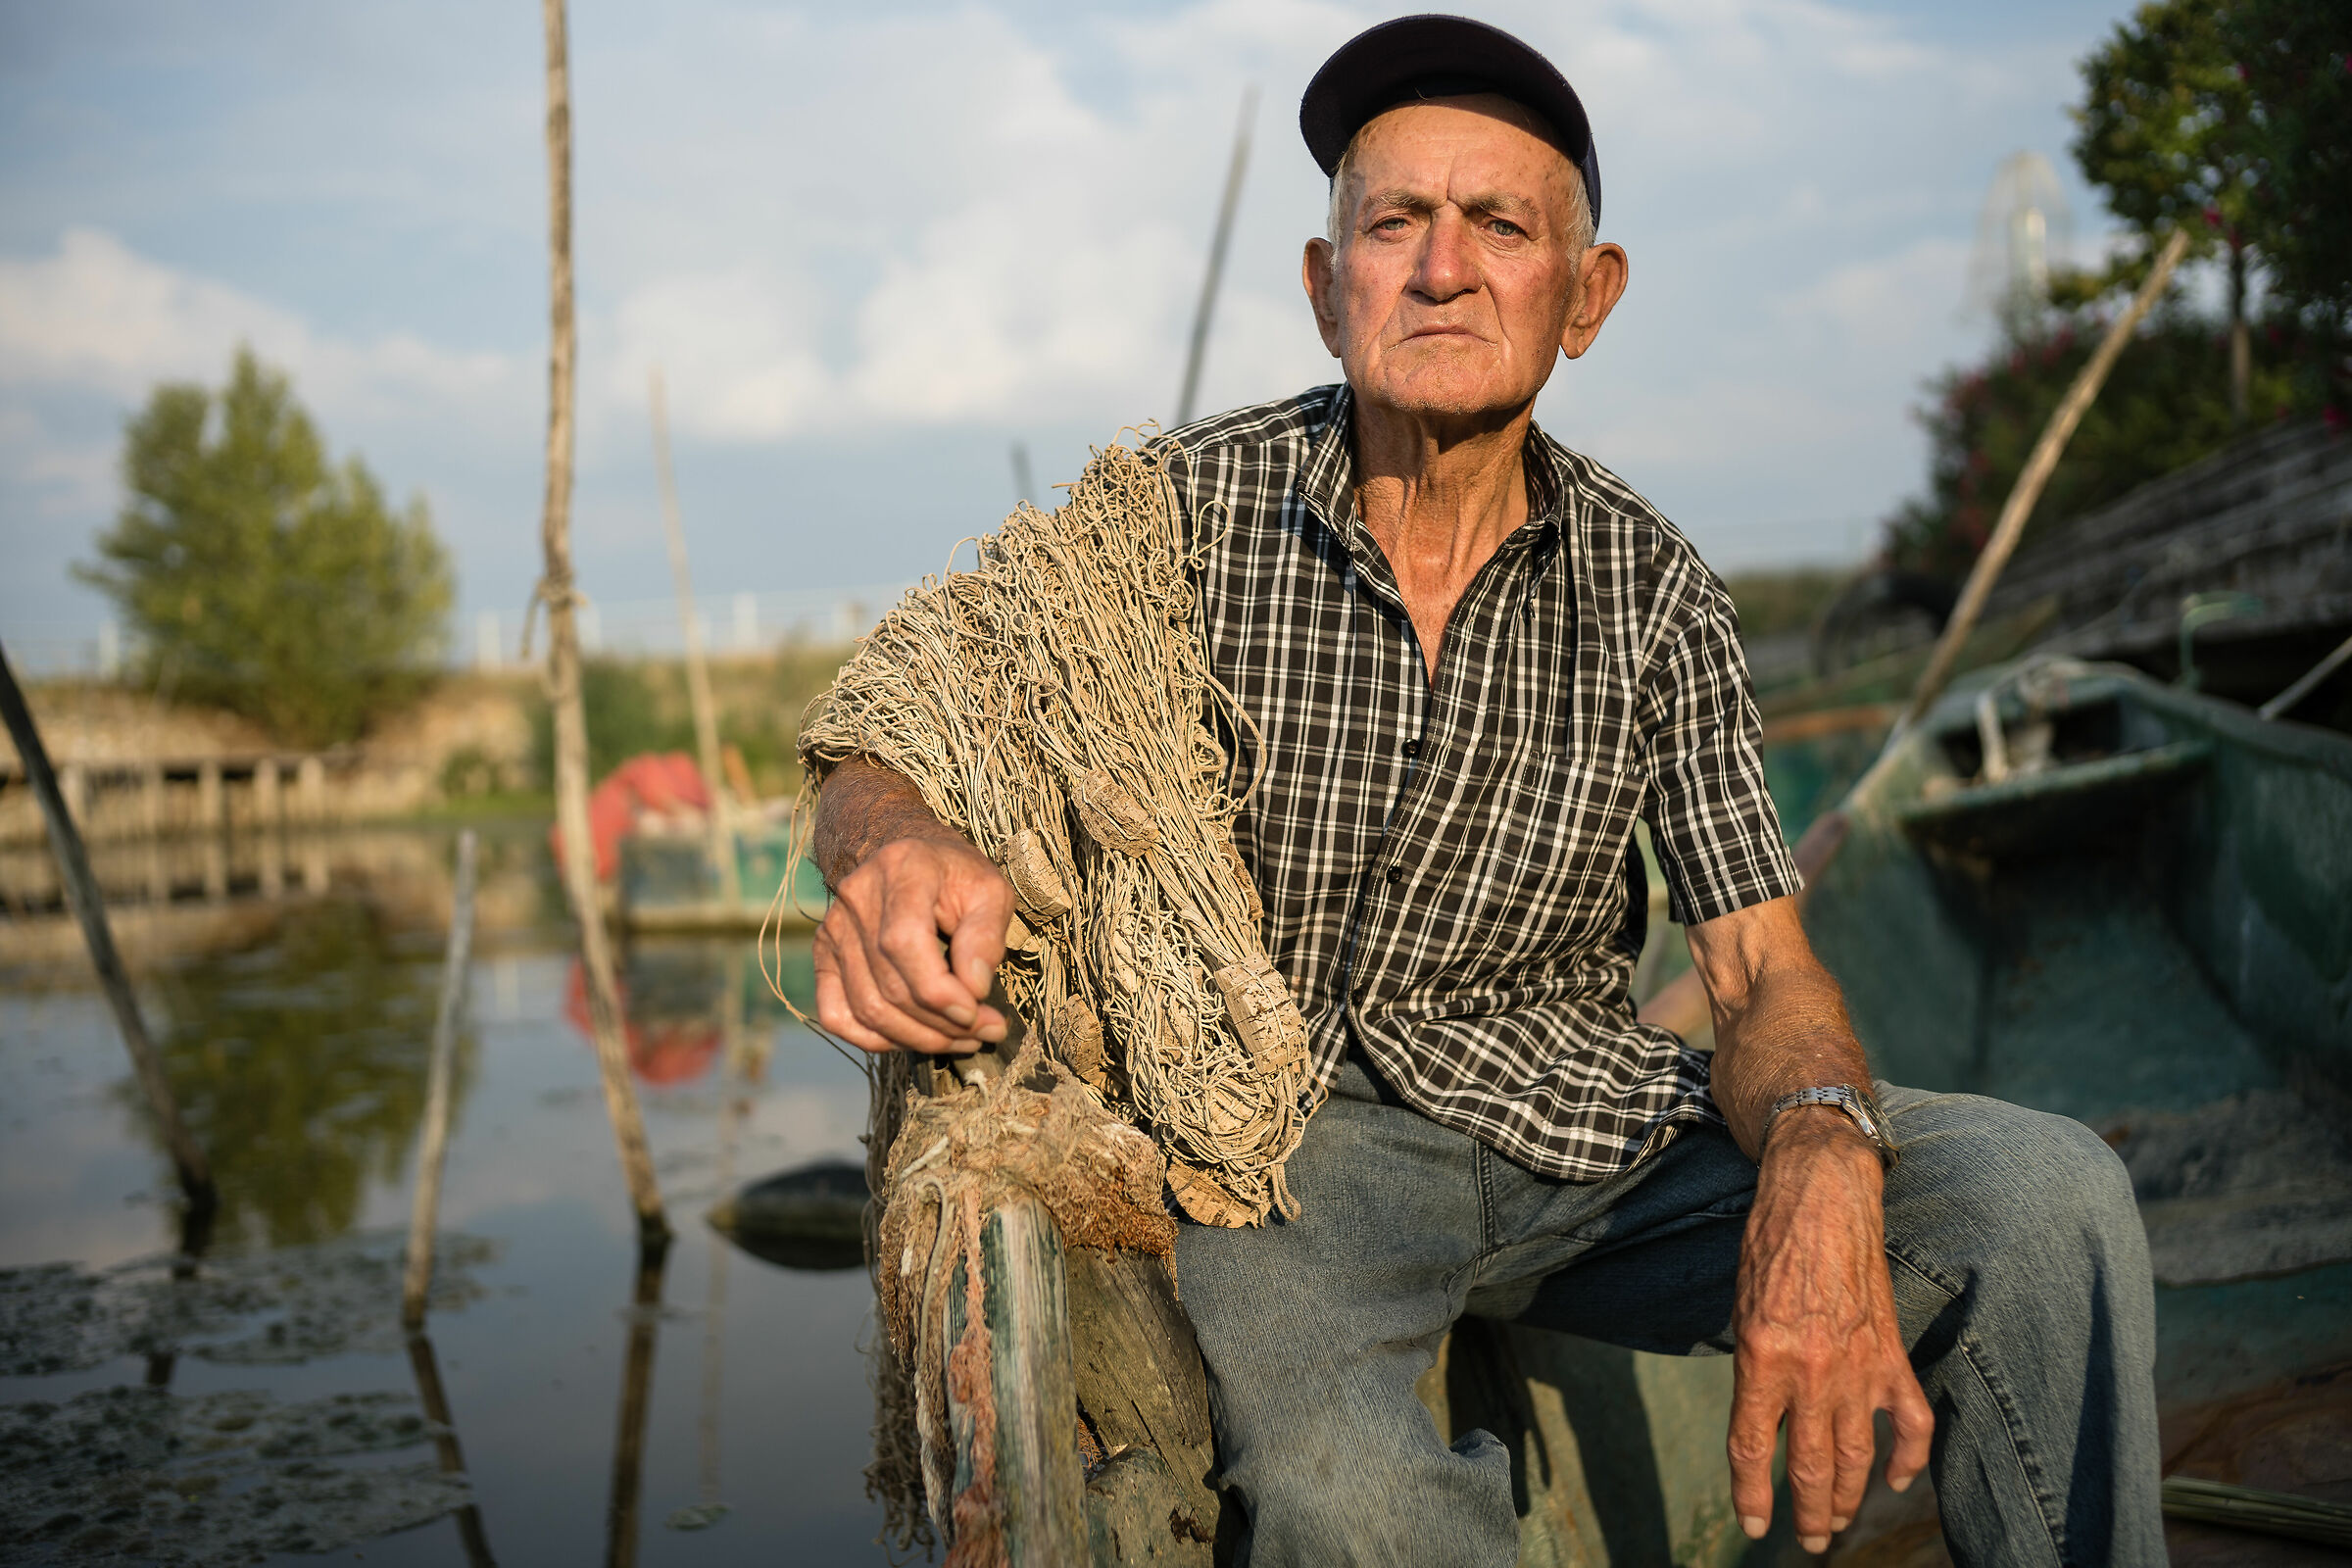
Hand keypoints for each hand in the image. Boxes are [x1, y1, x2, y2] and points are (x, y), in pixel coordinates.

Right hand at [812, 834, 1012, 1054]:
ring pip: (867, 1008)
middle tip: (984, 1031)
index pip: (903, 942)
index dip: (938, 990)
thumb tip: (974, 989)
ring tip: (961, 1038)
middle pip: (889, 985)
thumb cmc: (956, 877)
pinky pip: (837, 1015)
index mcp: (902, 869)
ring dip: (918, 1037)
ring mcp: (833, 928)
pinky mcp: (823, 956)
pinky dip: (876, 1040)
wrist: (911, 859)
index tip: (976, 1011)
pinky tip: (914, 1037)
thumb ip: (986, 936)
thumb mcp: (989, 891)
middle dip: (941, 1023)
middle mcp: (857, 897)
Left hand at [1728, 1109, 1933, 1553]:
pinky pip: (1909, 1423)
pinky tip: (1895, 1479)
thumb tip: (1765, 1426)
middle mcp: (1810, 1371)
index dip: (1752, 1495)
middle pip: (1808, 1467)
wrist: (1821, 1199)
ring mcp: (1857, 1368)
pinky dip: (1907, 1458)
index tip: (1755, 1526)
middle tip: (1807, 1541)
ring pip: (1856, 1458)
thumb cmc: (1769, 1248)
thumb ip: (1754, 1371)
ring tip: (1835, 1525)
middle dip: (1806, 1514)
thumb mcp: (1742, 1311)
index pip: (1751, 1448)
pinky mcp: (1891, 1355)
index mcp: (1761, 1358)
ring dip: (1847, 1500)